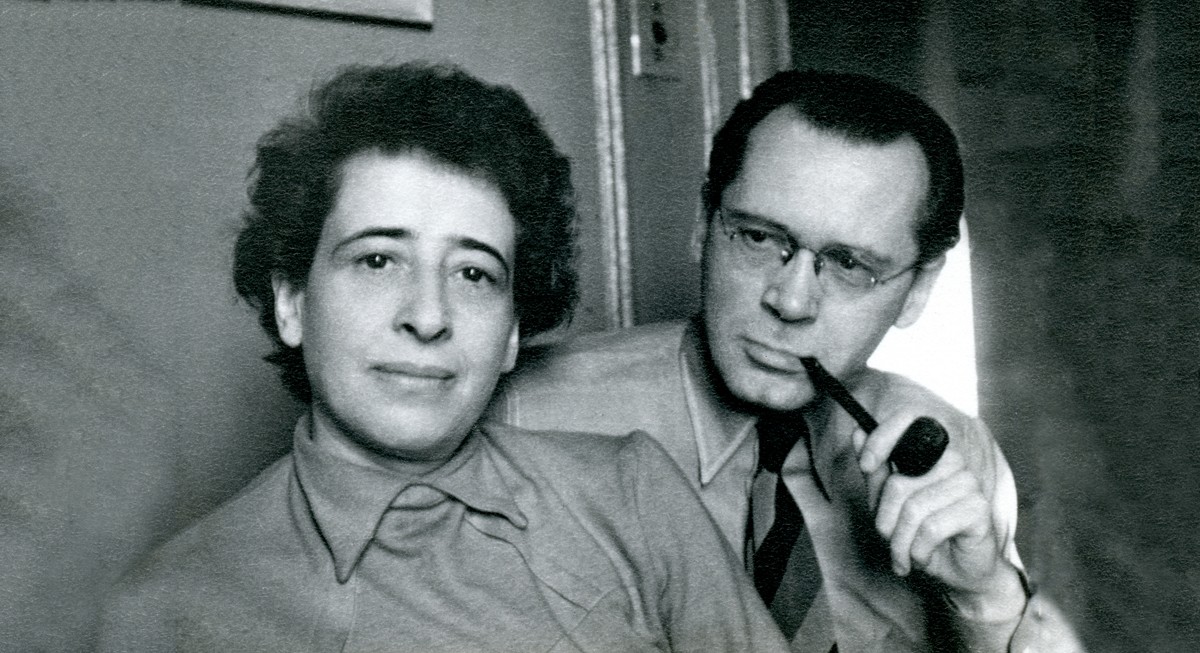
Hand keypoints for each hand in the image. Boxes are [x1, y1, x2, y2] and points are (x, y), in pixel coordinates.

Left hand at [854, 411, 1025, 619]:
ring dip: (900, 542)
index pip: (909, 423)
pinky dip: (918, 551)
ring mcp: (969, 483)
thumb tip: (858, 431)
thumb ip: (876, 472)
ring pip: (913, 509)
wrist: (960, 574)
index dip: (880, 439)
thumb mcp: (889, 506)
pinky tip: (922, 559)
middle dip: (885, 521)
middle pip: (899, 483)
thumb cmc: (923, 537)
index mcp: (933, 454)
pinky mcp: (979, 508)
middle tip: (888, 540)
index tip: (865, 463)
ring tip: (903, 555)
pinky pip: (932, 527)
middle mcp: (953, 462)